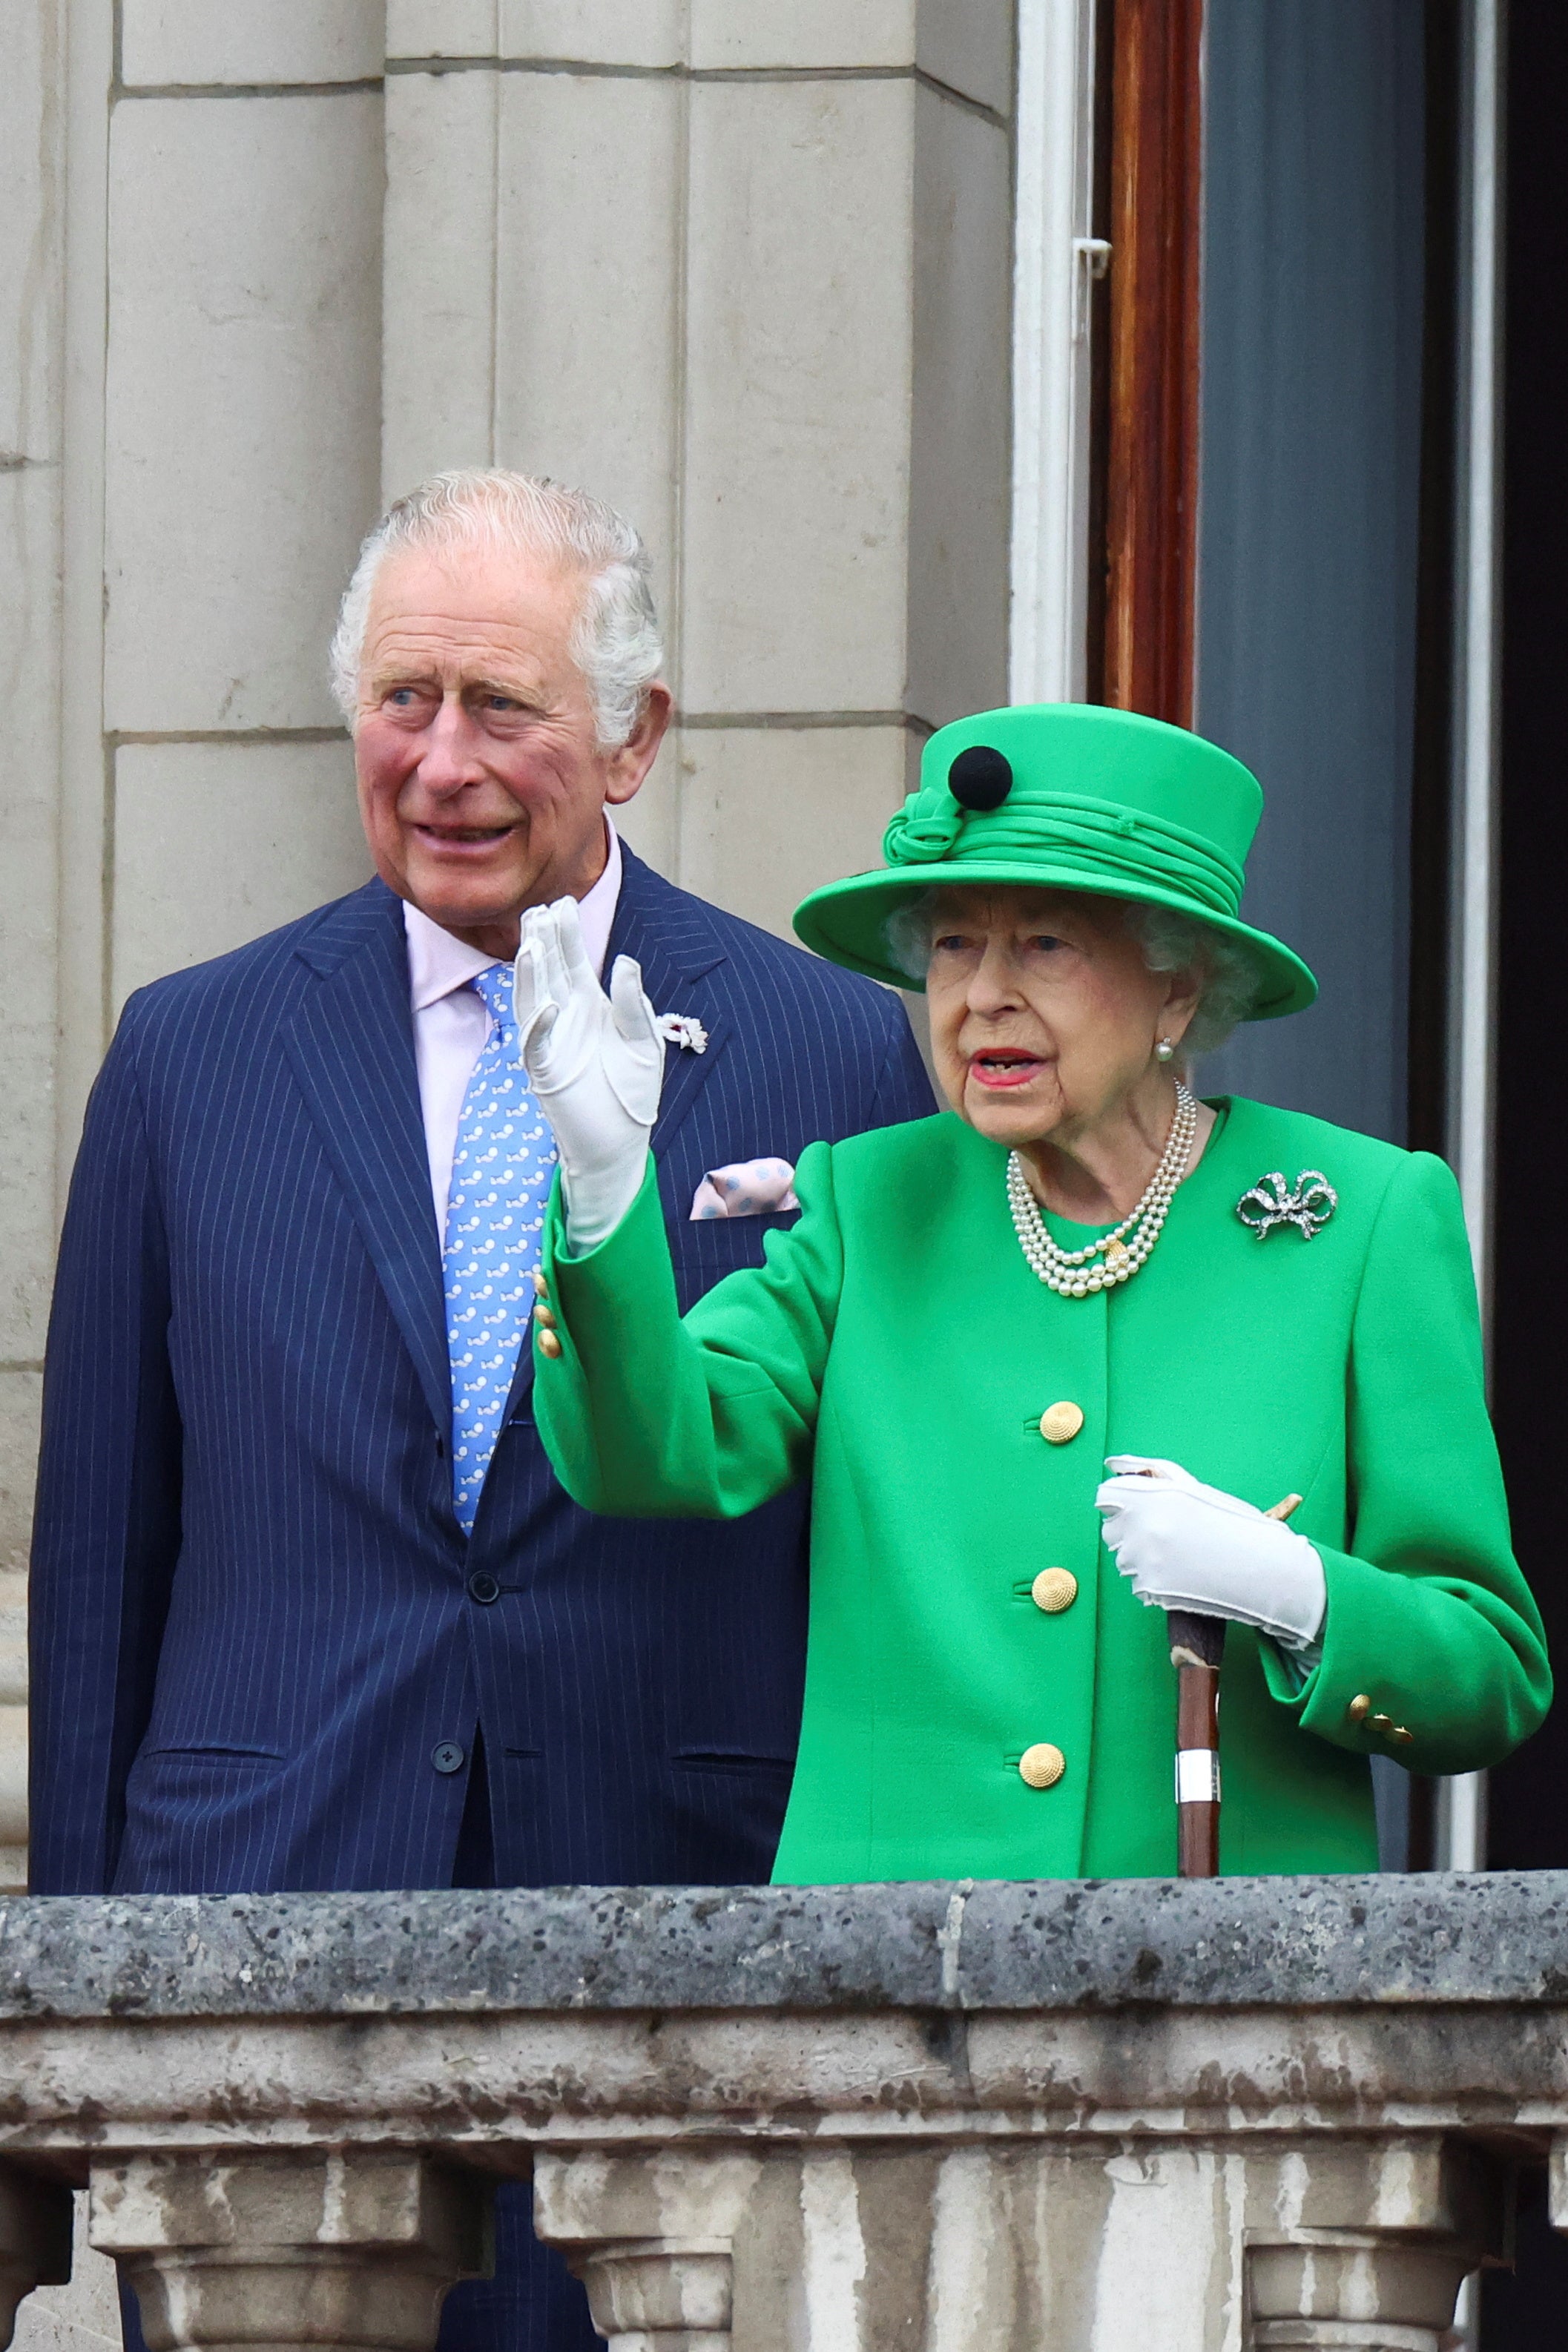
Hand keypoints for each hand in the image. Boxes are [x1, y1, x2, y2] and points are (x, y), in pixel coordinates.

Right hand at [514, 897, 663, 1249]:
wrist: (622, 1142)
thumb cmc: (633, 1092)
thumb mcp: (644, 1042)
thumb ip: (633, 1005)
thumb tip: (623, 962)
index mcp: (590, 1007)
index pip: (573, 962)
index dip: (567, 934)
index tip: (563, 902)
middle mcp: (565, 1018)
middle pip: (549, 972)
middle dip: (543, 943)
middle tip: (539, 910)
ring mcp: (551, 1043)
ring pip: (533, 1000)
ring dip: (531, 975)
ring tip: (530, 944)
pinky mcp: (545, 1073)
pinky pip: (536, 1045)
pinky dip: (540, 1025)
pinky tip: (549, 1004)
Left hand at [1095, 1454, 1325, 1650]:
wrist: (1260, 1568)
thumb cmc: (1229, 1522)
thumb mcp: (1191, 1487)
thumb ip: (1149, 1472)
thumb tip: (1113, 1464)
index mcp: (1149, 1496)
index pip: (1105, 1497)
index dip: (1121, 1503)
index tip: (1138, 1510)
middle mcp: (1141, 1526)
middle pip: (1111, 1529)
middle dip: (1131, 1530)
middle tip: (1167, 1535)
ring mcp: (1143, 1560)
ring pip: (1123, 1558)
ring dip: (1141, 1557)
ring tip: (1179, 1555)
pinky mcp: (1149, 1588)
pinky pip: (1136, 1583)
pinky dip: (1152, 1580)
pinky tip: (1180, 1574)